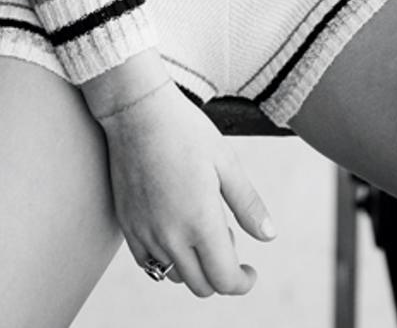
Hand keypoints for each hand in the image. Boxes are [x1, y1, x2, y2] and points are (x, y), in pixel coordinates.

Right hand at [98, 82, 275, 297]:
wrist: (137, 111)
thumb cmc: (185, 130)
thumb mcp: (226, 162)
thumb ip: (248, 204)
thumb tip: (269, 236)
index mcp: (200, 221)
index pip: (223, 279)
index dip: (242, 282)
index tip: (249, 271)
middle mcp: (170, 236)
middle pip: (201, 286)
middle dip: (221, 274)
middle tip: (229, 238)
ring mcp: (144, 233)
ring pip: (175, 277)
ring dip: (195, 266)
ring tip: (202, 228)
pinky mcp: (127, 226)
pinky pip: (149, 264)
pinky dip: (167, 260)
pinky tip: (177, 231)